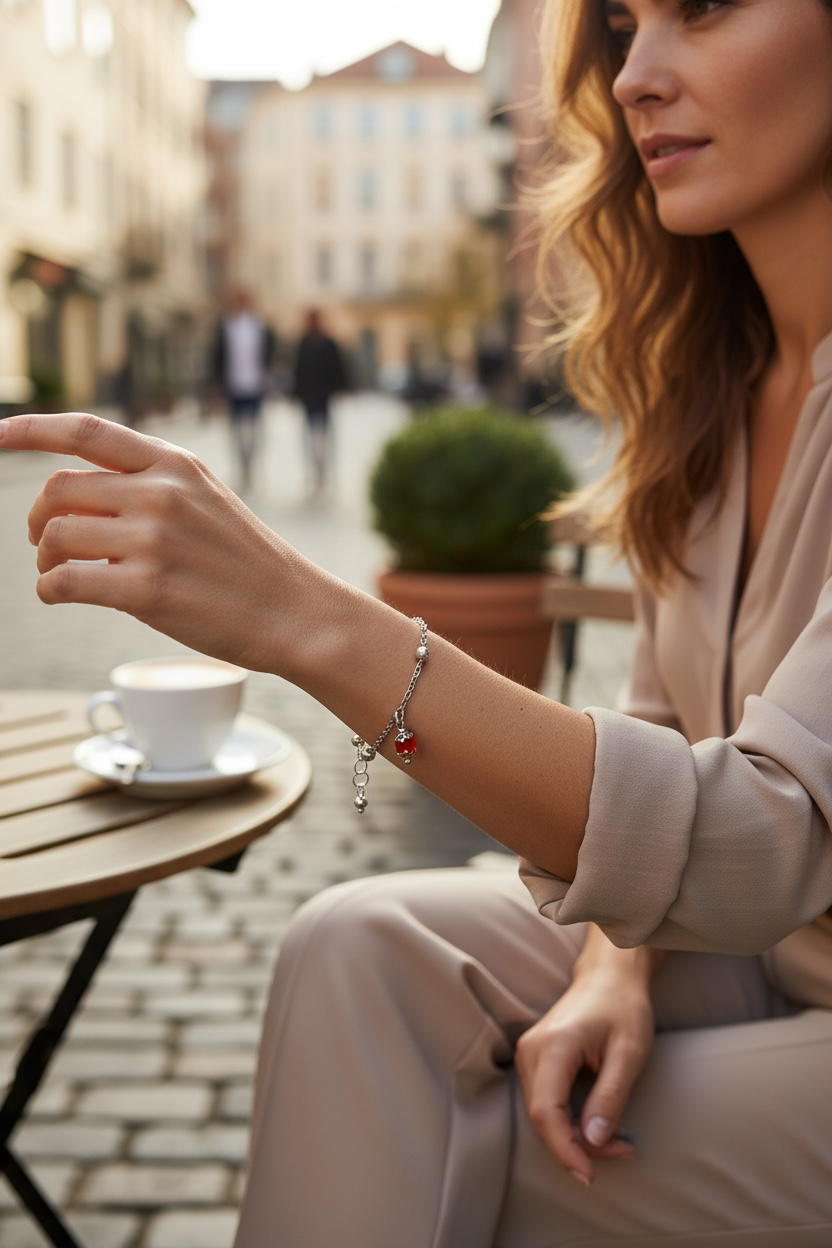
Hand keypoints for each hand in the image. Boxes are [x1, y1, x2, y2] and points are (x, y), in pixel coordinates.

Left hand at [0, 412, 303, 670]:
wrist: (295, 611)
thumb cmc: (246, 563)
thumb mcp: (206, 502)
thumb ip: (148, 489)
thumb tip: (73, 503)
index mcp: (175, 464)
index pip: (85, 431)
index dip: (31, 428)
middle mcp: (161, 493)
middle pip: (58, 489)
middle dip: (37, 517)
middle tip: (43, 542)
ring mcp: (153, 540)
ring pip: (54, 536)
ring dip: (43, 560)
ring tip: (58, 575)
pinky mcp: (145, 589)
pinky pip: (63, 582)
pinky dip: (49, 590)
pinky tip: (59, 595)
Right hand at [514, 935, 655, 1184]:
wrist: (610, 976)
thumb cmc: (623, 1008)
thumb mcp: (629, 1053)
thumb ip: (610, 1097)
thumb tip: (592, 1141)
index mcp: (554, 1046)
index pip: (545, 1112)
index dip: (565, 1150)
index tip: (590, 1175)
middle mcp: (531, 1050)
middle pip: (542, 1118)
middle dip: (578, 1146)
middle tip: (623, 1151)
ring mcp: (529, 1053)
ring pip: (542, 1113)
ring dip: (574, 1136)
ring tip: (617, 1140)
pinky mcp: (535, 1058)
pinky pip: (545, 1101)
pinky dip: (569, 1121)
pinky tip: (596, 1125)